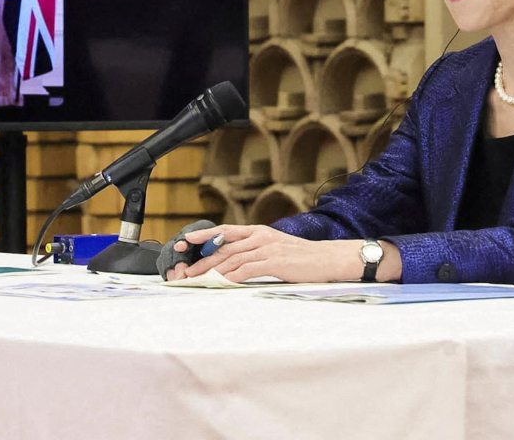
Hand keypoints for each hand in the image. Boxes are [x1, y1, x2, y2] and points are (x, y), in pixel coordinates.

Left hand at [165, 224, 399, 283]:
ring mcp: (267, 247)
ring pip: (231, 258)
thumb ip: (255, 252)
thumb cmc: (302, 258)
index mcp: (258, 231)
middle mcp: (260, 236)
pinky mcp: (275, 261)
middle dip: (201, 258)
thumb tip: (233, 264)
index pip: (224, 232)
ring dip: (211, 270)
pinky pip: (246, 269)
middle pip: (223, 246)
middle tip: (184, 269)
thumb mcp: (275, 249)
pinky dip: (230, 276)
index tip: (184, 242)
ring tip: (195, 279)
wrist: (329, 259)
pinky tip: (219, 283)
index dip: (203, 236)